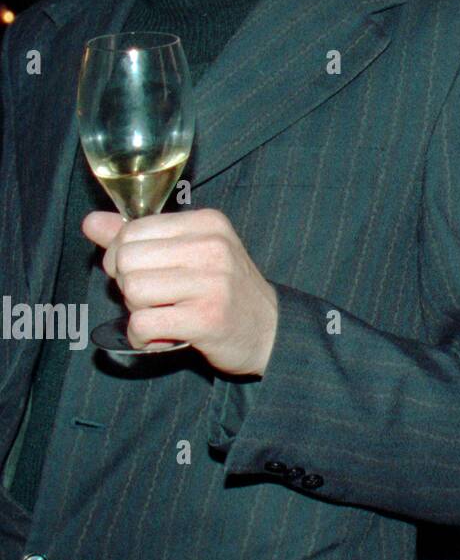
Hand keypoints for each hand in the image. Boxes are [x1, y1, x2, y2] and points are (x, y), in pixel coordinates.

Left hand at [83, 209, 277, 374]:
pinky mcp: (207, 318)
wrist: (269, 330)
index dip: (122, 257)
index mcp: (207, 222)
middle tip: (156, 299)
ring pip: (133, 291)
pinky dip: (141, 337)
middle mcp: (212, 246)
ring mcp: (213, 282)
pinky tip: (162, 337)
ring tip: (163, 315)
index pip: (132, 230)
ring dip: (137, 312)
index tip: (144, 274)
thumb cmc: (223, 289)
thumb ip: (138, 236)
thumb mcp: (189, 252)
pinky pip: (143, 324)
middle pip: (126, 260)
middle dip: (128, 286)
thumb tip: (90, 222)